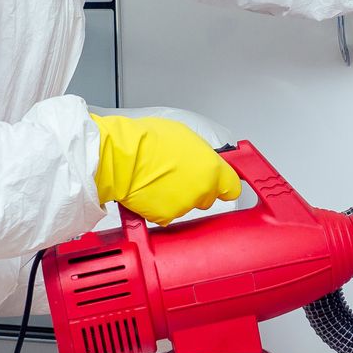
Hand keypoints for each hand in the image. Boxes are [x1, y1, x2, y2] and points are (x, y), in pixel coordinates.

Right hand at [90, 114, 241, 225]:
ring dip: (175, 196)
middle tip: (178, 176)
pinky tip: (149, 190)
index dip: (224, 186)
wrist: (120, 158)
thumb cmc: (147, 141)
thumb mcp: (184, 135)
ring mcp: (184, 206)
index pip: (232, 187)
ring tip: (158, 178)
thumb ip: (201, 154)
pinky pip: (166, 213)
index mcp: (212, 169)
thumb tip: (202, 158)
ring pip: (186, 205)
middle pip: (207, 197)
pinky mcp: (166, 217)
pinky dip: (159, 205)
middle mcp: (202, 190)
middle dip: (196, 189)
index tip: (220, 185)